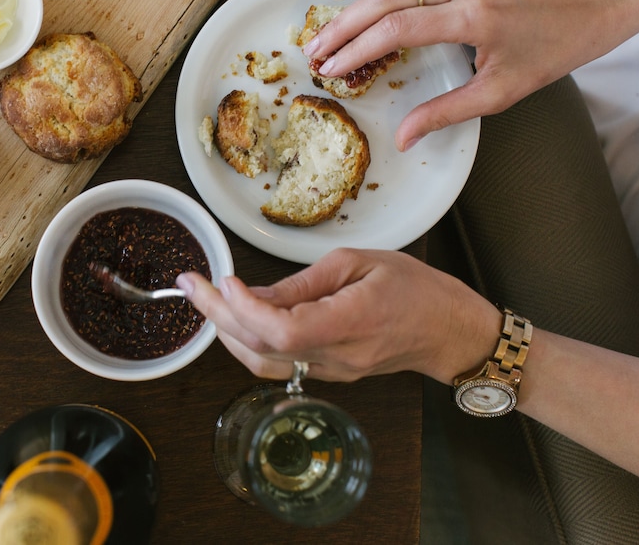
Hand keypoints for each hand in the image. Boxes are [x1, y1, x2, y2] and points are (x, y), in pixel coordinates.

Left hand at [176, 248, 500, 384]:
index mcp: (348, 322)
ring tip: (203, 299)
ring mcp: (330, 372)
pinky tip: (235, 319)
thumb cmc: (416, 289)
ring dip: (226, 332)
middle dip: (216, 315)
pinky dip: (248, 343)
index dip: (243, 308)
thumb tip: (258, 290)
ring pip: (262, 363)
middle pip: (260, 348)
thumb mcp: (361, 263)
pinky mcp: (328, 374)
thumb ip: (305, 281)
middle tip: (189, 283)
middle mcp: (335, 356)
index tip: (223, 280)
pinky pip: (278, 365)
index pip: (280, 329)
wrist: (449, 332)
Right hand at [303, 0, 627, 150]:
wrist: (589, 9)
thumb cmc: (549, 53)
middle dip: (345, 23)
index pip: (398, 29)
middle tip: (317, 48)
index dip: (357, 49)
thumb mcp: (500, 94)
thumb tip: (403, 136)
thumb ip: (446, 113)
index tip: (331, 68)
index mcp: (472, 18)